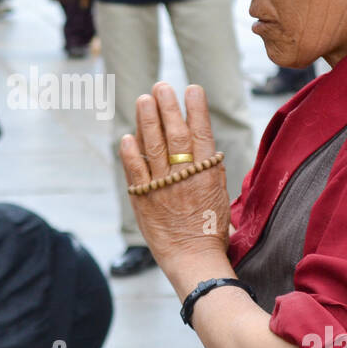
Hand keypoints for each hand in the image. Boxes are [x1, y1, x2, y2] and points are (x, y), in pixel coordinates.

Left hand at [119, 83, 231, 295]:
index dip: (196, 110)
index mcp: (207, 175)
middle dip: (168, 108)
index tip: (191, 89)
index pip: (201, 135)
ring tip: (144, 99)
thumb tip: (205, 148)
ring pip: (154, 148)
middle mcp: (185, 177)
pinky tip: (127, 136)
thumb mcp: (219, 196)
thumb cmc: (210, 231)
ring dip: (148, 121)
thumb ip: (209, 171)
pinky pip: (135, 172)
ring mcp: (163, 187)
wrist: (195, 261)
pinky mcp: (144, 200)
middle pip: (176, 136)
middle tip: (162, 86)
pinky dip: (130, 153)